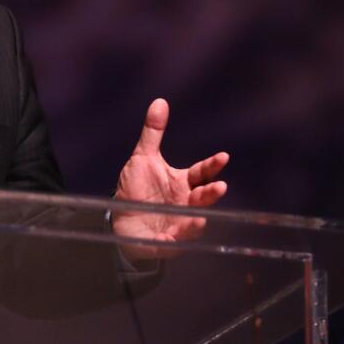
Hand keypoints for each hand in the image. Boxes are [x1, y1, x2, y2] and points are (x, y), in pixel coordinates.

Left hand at [112, 98, 228, 254]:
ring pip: (194, 222)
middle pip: (203, 198)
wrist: (120, 220)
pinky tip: (173, 234)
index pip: (201, 173)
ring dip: (197, 219)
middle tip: (219, 187)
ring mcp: (179, 222)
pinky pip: (174, 241)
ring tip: (199, 216)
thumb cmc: (136, 188)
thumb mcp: (142, 158)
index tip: (223, 157)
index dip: (212, 166)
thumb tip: (160, 102)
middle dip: (211, 193)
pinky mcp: (167, 241)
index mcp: (182, 182)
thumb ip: (153, 133)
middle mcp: (186, 202)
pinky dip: (176, 238)